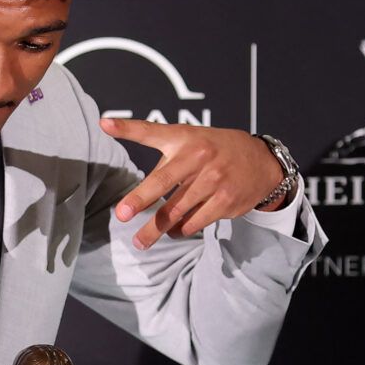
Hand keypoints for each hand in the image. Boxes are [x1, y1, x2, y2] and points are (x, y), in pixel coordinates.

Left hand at [102, 117, 286, 249]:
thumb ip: (155, 142)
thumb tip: (112, 136)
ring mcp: (213, 180)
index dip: (127, 127)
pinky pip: (193, 223)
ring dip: (156, 229)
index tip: (105, 123)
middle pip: (162, 181)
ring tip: (141, 241)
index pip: (152, 130)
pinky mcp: (224, 201)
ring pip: (175, 211)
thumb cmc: (213, 149)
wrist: (260, 161)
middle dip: (140, 199)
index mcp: (184, 138)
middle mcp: (198, 156)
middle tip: (122, 215)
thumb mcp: (188, 138)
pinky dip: (180, 230)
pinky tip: (174, 231)